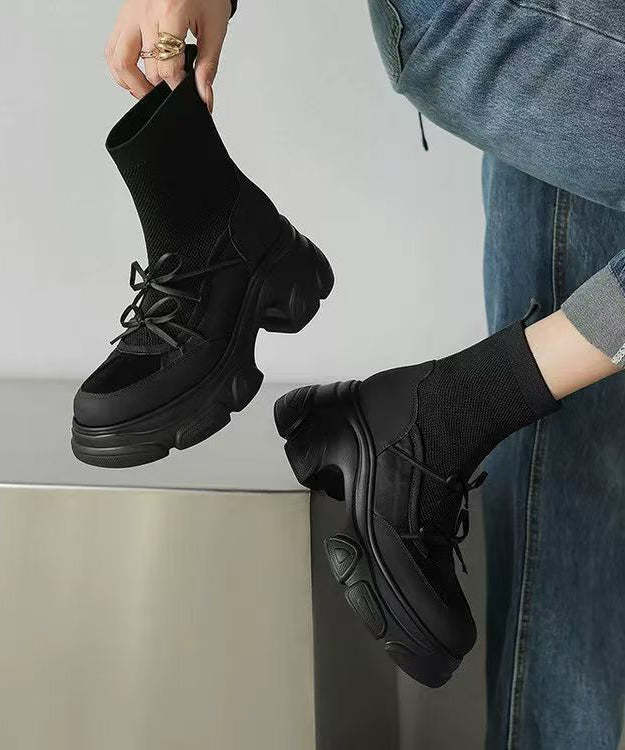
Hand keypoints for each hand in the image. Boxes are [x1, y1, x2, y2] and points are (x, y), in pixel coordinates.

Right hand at [105, 0, 231, 110]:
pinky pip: (112, 48)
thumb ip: (209, 64)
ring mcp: (130, 14)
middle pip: (148, 69)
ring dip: (133, 84)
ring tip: (149, 92)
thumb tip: (204, 96)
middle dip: (161, 87)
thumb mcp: (214, 27)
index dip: (177, 87)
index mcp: (170, 13)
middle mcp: (145, 13)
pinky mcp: (123, 16)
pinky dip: (119, 68)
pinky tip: (134, 76)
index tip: (185, 92)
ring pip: (119, 60)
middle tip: (172, 91)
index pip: (168, 68)